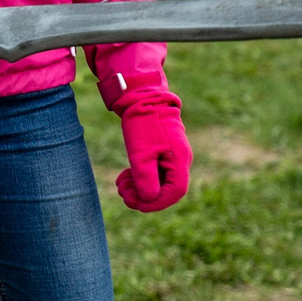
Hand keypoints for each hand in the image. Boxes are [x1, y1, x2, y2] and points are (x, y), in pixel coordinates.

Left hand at [104, 64, 188, 211]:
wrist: (141, 97)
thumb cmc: (142, 123)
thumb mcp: (140, 153)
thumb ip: (145, 179)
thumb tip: (148, 200)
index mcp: (179, 160)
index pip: (175, 192)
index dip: (156, 203)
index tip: (136, 204)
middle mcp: (180, 161)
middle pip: (167, 190)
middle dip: (144, 196)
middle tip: (123, 192)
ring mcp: (172, 157)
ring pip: (159, 183)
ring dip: (140, 188)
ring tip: (121, 183)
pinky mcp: (163, 153)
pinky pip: (156, 174)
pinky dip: (141, 178)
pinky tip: (125, 176)